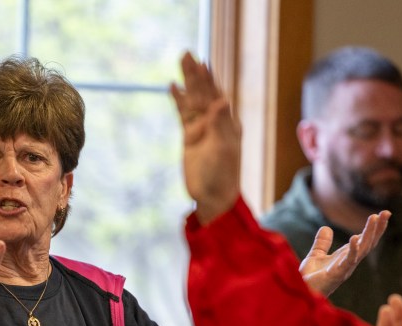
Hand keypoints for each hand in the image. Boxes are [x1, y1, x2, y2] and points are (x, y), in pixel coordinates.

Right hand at [171, 52, 240, 223]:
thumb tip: (223, 100)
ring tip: (180, 62)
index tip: (202, 61)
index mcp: (228, 122)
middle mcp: (215, 121)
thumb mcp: (223, 149)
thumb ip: (221, 124)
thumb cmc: (222, 175)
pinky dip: (178, 100)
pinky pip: (183, 114)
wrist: (213, 196)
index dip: (208, 78)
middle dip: (195, 74)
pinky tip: (173, 87)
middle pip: (202, 92)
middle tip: (186, 53)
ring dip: (186, 82)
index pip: (216, 94)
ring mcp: (202, 128)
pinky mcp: (190, 137)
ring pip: (191, 99)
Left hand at [300, 210, 388, 296]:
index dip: (374, 228)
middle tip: (386, 213)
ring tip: (374, 218)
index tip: (382, 214)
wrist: (301, 291)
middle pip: (368, 243)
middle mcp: (349, 262)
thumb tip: (326, 228)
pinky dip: (352, 250)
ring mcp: (344, 268)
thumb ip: (322, 243)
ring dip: (369, 234)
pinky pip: (347, 261)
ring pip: (362, 249)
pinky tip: (354, 238)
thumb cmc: (310, 278)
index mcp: (346, 256)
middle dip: (378, 229)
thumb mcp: (316, 255)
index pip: (364, 240)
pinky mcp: (336, 274)